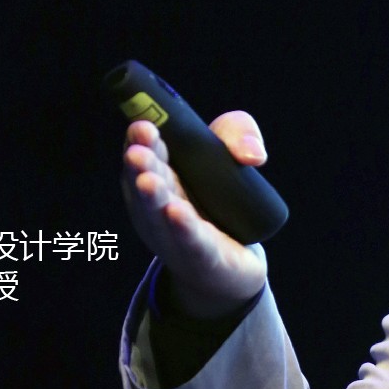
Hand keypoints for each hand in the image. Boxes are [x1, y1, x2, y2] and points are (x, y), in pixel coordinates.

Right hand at [119, 111, 269, 317]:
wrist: (234, 263)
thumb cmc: (222, 203)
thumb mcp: (231, 156)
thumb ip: (238, 135)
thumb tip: (251, 155)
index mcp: (161, 179)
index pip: (144, 157)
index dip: (140, 141)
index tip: (143, 125)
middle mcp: (159, 207)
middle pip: (147, 186)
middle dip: (141, 168)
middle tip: (136, 152)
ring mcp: (175, 236)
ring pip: (161, 216)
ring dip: (153, 198)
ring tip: (147, 181)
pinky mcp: (202, 258)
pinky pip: (192, 242)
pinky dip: (183, 228)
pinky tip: (176, 213)